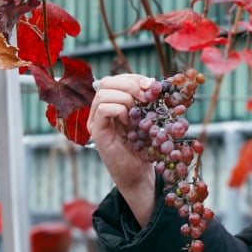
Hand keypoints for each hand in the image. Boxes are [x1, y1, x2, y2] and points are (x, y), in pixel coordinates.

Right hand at [90, 73, 158, 226]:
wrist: (139, 174)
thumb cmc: (144, 148)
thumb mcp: (149, 119)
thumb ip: (149, 102)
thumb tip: (155, 82)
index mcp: (112, 103)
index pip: (117, 79)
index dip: (135, 78)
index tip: (153, 85)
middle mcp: (100, 110)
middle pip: (107, 81)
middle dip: (131, 84)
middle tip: (147, 97)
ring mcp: (96, 120)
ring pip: (104, 92)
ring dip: (126, 97)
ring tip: (138, 113)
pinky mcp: (96, 131)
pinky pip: (104, 109)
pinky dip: (120, 110)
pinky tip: (130, 122)